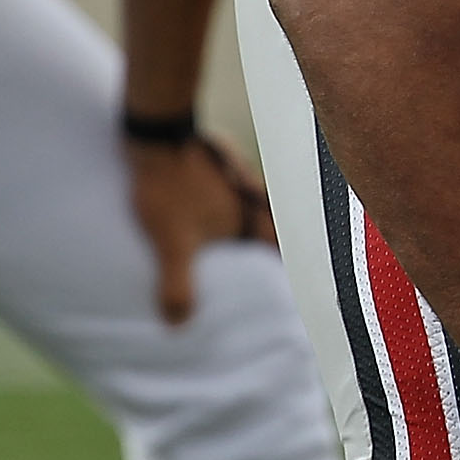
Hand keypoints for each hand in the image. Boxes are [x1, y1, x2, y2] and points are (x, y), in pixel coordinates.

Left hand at [125, 133, 272, 324]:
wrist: (157, 134)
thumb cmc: (169, 189)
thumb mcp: (171, 244)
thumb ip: (177, 284)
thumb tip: (177, 324)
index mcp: (245, 220)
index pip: (278, 247)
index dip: (291, 261)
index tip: (303, 276)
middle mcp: (248, 197)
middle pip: (273, 220)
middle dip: (278, 236)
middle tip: (282, 252)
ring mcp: (233, 174)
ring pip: (256, 197)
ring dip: (259, 211)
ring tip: (256, 226)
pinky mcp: (216, 157)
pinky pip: (236, 177)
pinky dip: (237, 189)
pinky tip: (225, 191)